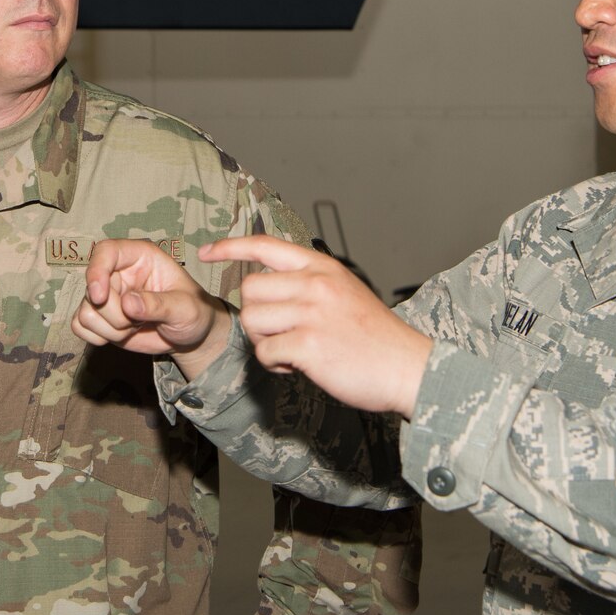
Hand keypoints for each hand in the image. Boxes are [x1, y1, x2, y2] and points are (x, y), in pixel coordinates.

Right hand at [72, 238, 232, 372]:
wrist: (190, 336)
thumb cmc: (193, 312)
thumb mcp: (185, 308)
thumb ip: (158, 304)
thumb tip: (128, 304)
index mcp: (140, 257)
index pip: (106, 251)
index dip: (97, 271)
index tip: (100, 296)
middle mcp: (118, 272)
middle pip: (93, 290)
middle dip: (115, 315)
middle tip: (140, 321)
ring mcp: (106, 295)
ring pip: (85, 311)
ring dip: (110, 329)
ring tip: (136, 326)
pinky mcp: (99, 317)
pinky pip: (79, 326)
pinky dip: (97, 337)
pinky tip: (121, 335)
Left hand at [200, 235, 431, 417]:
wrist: (409, 368)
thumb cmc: (375, 337)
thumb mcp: (344, 292)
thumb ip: (308, 283)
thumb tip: (264, 287)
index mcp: (323, 267)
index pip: (264, 245)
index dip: (230, 247)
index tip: (206, 252)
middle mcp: (315, 283)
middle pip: (250, 291)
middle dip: (256, 318)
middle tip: (282, 335)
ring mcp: (312, 313)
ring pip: (251, 322)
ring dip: (264, 343)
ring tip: (292, 352)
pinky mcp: (309, 345)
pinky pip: (264, 353)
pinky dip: (275, 366)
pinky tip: (299, 367)